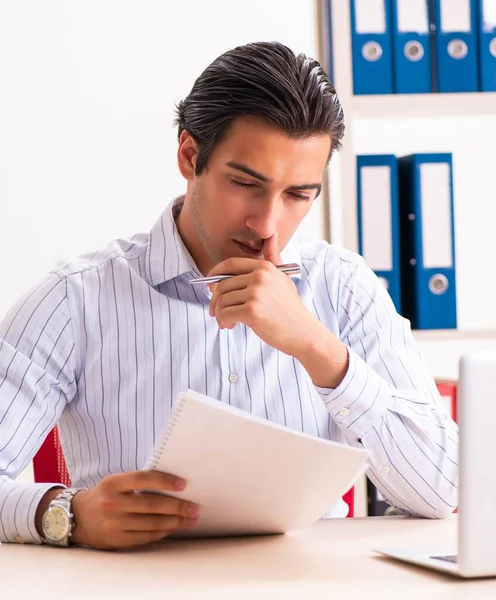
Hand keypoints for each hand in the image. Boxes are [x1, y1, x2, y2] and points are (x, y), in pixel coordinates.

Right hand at [68, 471, 198, 549]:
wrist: (76, 517)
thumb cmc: (105, 495)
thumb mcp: (116, 482)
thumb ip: (138, 482)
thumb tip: (172, 483)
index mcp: (114, 483)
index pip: (144, 479)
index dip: (165, 481)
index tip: (183, 484)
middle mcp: (113, 503)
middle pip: (152, 505)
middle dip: (177, 506)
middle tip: (195, 507)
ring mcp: (114, 524)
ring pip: (152, 523)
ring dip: (175, 522)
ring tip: (191, 519)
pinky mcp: (117, 540)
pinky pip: (145, 536)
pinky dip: (162, 532)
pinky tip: (173, 528)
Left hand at [208, 233, 320, 356]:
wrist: (303, 332)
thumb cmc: (290, 310)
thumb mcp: (283, 280)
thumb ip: (271, 261)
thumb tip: (266, 239)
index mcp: (265, 267)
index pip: (230, 264)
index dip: (215, 274)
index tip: (210, 286)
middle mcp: (260, 277)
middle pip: (223, 284)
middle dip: (215, 300)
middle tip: (215, 312)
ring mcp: (256, 293)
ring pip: (222, 300)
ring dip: (219, 314)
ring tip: (226, 322)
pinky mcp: (252, 311)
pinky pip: (225, 313)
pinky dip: (223, 321)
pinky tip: (230, 326)